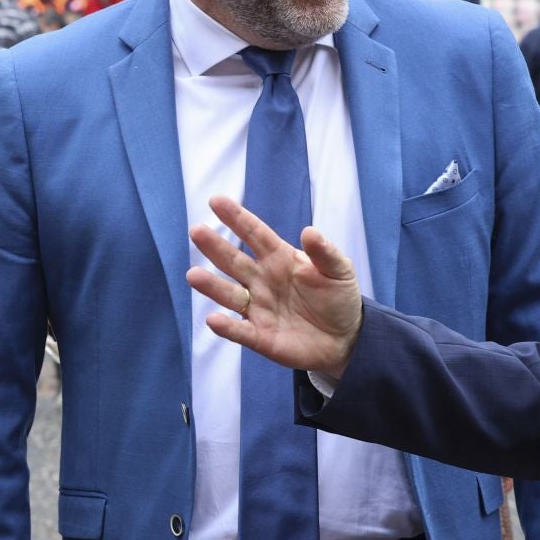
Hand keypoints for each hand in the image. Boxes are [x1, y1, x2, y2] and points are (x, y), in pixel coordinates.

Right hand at [184, 195, 363, 380]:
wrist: (346, 338)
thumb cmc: (339, 298)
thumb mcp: (339, 271)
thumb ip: (325, 253)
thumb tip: (309, 231)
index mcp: (280, 259)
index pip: (255, 234)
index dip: (236, 218)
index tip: (216, 201)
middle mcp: (262, 281)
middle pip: (234, 261)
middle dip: (215, 247)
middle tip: (196, 231)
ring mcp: (259, 308)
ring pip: (230, 295)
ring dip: (212, 286)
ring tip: (193, 275)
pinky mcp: (260, 336)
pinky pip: (240, 331)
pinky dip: (226, 327)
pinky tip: (213, 320)